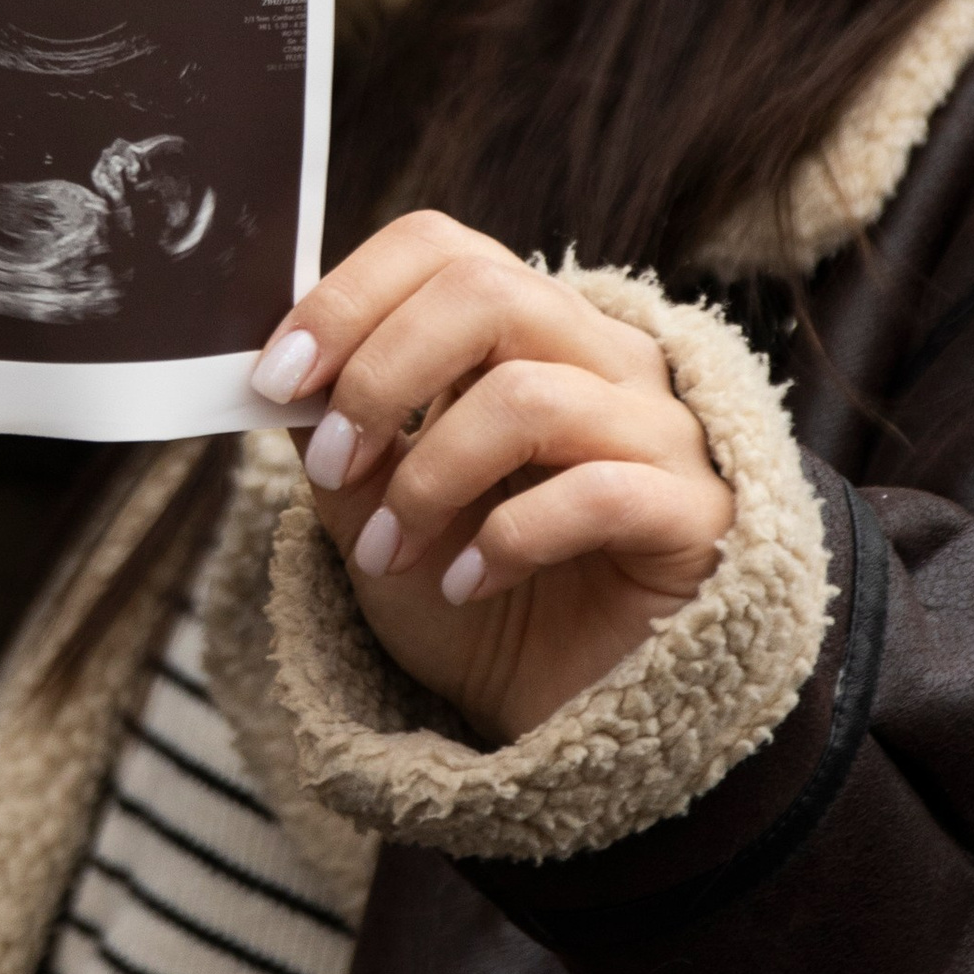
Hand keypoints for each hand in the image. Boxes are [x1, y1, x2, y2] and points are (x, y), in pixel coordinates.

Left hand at [252, 212, 730, 743]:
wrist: (563, 726)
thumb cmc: (470, 601)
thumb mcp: (372, 511)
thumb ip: (334, 432)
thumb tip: (279, 371)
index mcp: (527, 333)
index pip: (442, 247)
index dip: (347, 298)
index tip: (275, 380)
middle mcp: (604, 359)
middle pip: (487, 293)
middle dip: (380, 377)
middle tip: (332, 468)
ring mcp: (661, 432)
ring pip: (529, 395)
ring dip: (429, 477)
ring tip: (388, 552)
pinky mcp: (697, 516)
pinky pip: (598, 490)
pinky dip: (506, 539)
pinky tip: (465, 585)